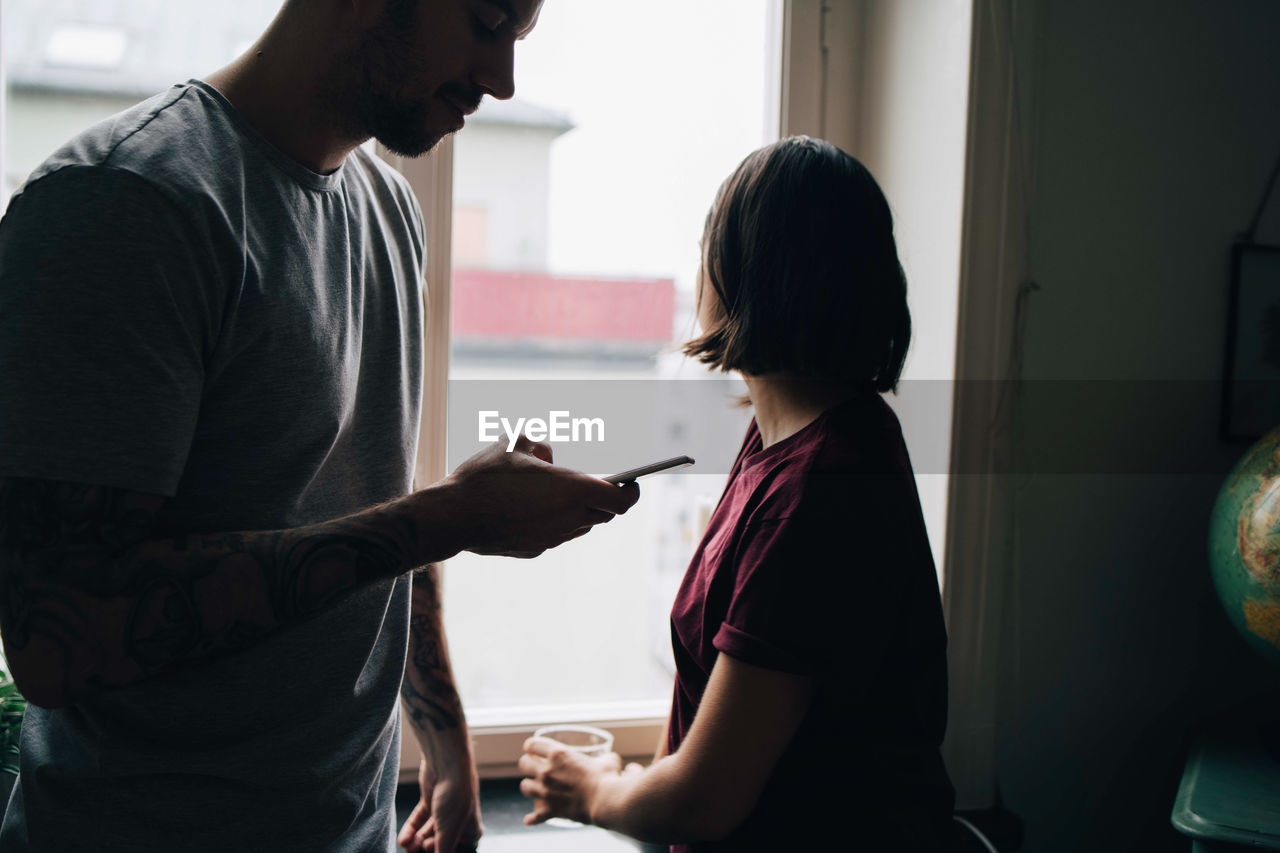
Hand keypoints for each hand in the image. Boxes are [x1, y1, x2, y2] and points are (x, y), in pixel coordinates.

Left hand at [398, 756, 482, 852]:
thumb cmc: (456, 797)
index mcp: (471, 830)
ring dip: (416, 842)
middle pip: (439, 842)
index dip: (442, 852)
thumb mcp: (447, 832)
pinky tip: (403, 840)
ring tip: (407, 847)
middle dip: (426, 848)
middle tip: (416, 850)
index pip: (455, 851)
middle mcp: (459, 822)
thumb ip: (442, 852)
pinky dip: (411, 830)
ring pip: (427, 832)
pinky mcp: (430, 802)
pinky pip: (419, 820)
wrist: (447, 764)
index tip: (430, 851)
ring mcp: (443, 811)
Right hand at [444, 436, 639, 557]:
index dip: (631, 492)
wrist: (453, 517)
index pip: (620, 499)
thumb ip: (539, 446)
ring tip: (558, 493)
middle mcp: (569, 518)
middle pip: (603, 514)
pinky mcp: (534, 550)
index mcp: (572, 490)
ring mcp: (552, 538)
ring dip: (578, 511)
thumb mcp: (513, 443)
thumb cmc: (484, 476)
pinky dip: (553, 522)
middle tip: (595, 485)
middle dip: (604, 500)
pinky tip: (531, 509)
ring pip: (579, 526)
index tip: (632, 483)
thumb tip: (547, 458)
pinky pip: (554, 535)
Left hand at [517, 736, 635, 825]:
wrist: (605, 802)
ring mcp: (546, 792)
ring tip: (535, 788)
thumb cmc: (607, 778)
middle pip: (523, 763)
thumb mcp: (608, 761)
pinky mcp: (551, 810)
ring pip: (524, 787)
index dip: (533, 746)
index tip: (536, 749)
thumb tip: (610, 759)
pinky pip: (535, 815)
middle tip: (536, 767)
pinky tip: (529, 820)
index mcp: (559, 755)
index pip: (532, 744)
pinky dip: (533, 818)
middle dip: (528, 764)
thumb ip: (605, 758)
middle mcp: (547, 771)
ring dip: (529, 787)